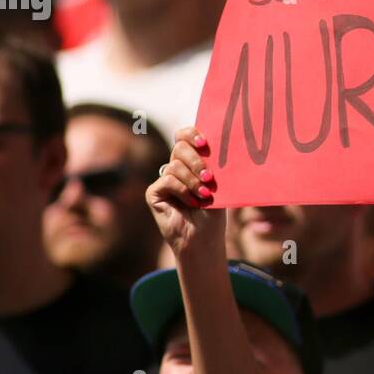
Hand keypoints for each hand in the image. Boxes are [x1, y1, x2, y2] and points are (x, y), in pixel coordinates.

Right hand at [145, 126, 221, 258]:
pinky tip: (192, 203)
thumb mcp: (217, 184)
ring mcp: (164, 179)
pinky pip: (168, 180)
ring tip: (204, 196)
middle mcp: (176, 167)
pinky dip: (183, 191)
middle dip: (195, 159)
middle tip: (208, 176)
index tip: (204, 143)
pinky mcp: (154, 192)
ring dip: (193, 181)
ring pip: (175, 165)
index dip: (192, 134)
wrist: (203, 240)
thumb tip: (219, 143)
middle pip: (179, 146)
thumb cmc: (213, 213)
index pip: (185, 136)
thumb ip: (212, 164)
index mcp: (191, 161)